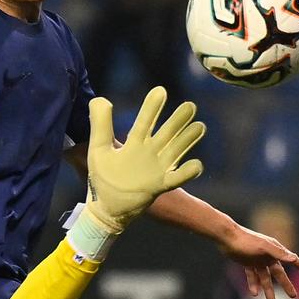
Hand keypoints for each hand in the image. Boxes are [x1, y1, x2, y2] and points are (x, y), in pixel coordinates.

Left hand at [83, 86, 204, 231]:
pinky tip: (196, 164)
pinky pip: (177, 178)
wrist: (106, 208)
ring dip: (188, 139)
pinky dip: (187, 172)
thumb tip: (99, 99)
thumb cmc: (102, 178)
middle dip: (178, 120)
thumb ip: (99, 125)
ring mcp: (157, 169)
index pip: (145, 122)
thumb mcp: (98, 149)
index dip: (152, 107)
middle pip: (167, 133)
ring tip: (200, 126)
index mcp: (134, 143)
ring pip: (176, 150)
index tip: (160, 90)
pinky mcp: (160, 185)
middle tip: (190, 105)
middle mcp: (149, 153)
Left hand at [221, 223, 298, 298]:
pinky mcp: (247, 263)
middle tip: (293, 296)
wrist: (227, 236)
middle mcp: (268, 256)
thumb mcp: (264, 247)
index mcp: (276, 251)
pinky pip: (252, 276)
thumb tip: (294, 259)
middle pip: (279, 273)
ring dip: (268, 288)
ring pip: (265, 278)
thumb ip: (279, 253)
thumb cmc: (247, 240)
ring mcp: (258, 260)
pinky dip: (254, 284)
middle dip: (286, 284)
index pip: (292, 260)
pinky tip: (254, 293)